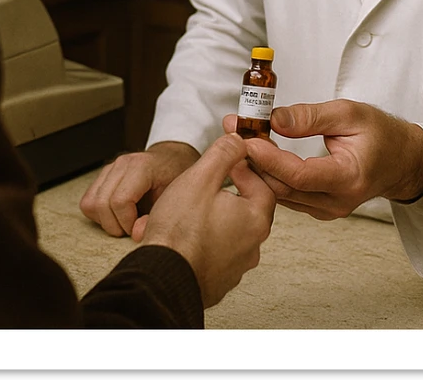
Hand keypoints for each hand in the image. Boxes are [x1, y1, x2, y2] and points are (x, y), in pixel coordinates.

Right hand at [78, 141, 198, 236]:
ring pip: (90, 204)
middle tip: (132, 228)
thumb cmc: (176, 177)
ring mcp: (110, 168)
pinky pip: (88, 201)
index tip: (140, 227)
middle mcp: (122, 164)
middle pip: (101, 204)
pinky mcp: (103, 175)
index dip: (127, 222)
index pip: (120, 201)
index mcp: (142, 166)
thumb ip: (158, 216)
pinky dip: (98, 214)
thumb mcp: (177, 195)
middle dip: (115, 225)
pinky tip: (117, 215)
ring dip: (105, 221)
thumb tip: (137, 234)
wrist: (172, 158)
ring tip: (125, 222)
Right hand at [139, 133, 275, 308]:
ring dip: (218, 218)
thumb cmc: (179, 232)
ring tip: (194, 209)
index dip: (244, 169)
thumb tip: (238, 141)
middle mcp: (252, 247)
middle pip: (249, 209)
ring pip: (233, 233)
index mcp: (256, 220)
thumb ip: (224, 154)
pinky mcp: (218, 282)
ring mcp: (235, 268)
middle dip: (231, 193)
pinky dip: (208, 242)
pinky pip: (218, 254)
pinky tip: (189, 235)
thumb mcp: (200, 177)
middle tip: (210, 184)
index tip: (227, 165)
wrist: (160, 279)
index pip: (263, 185)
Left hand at [221, 99, 422, 219]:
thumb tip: (275, 119)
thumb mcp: (349, 113)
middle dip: (255, 160)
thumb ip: (311, 117)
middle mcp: (336, 201)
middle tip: (233, 131)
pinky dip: (269, 175)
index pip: (300, 175)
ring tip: (239, 136)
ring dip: (258, 167)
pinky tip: (256, 153)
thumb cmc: (379, 134)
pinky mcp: (318, 208)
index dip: (270, 158)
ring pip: (282, 194)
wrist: (400, 160)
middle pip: (284, 188)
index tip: (248, 138)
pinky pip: (287, 195)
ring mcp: (327, 209)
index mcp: (349, 178)